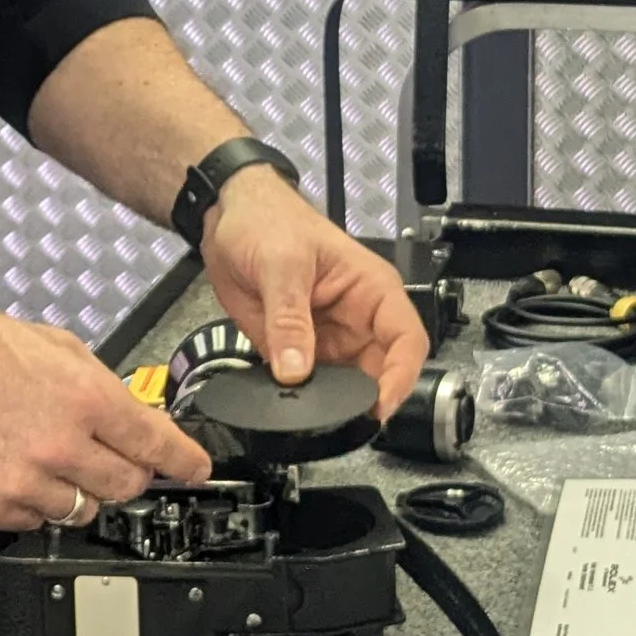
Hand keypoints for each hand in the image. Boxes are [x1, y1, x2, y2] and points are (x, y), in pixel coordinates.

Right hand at [0, 300, 212, 529]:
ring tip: (45, 457)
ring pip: (83, 510)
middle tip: (105, 456)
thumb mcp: (52, 345)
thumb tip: (131, 415)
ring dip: (77, 491)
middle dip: (125, 473)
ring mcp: (26, 481)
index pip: (157, 444)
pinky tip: (12, 469)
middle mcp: (61, 445)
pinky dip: (33, 504)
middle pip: (127, 486)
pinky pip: (35, 522)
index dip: (184, 460)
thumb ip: (98, 383)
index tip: (195, 469)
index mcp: (85, 397)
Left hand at [198, 171, 428, 415]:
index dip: (402, 377)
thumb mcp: (282, 264)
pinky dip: (299, 398)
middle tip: (339, 420)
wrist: (229, 215)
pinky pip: (308, 384)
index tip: (380, 406)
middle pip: (380, 372)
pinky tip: (286, 403)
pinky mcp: (298, 350)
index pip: (406, 339)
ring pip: (344, 386)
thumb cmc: (268, 220)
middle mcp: (357, 319)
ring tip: (309, 413)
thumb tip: (295, 370)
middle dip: (364, 399)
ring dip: (330, 403)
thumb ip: (288, 318)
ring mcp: (328, 338)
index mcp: (371, 290)